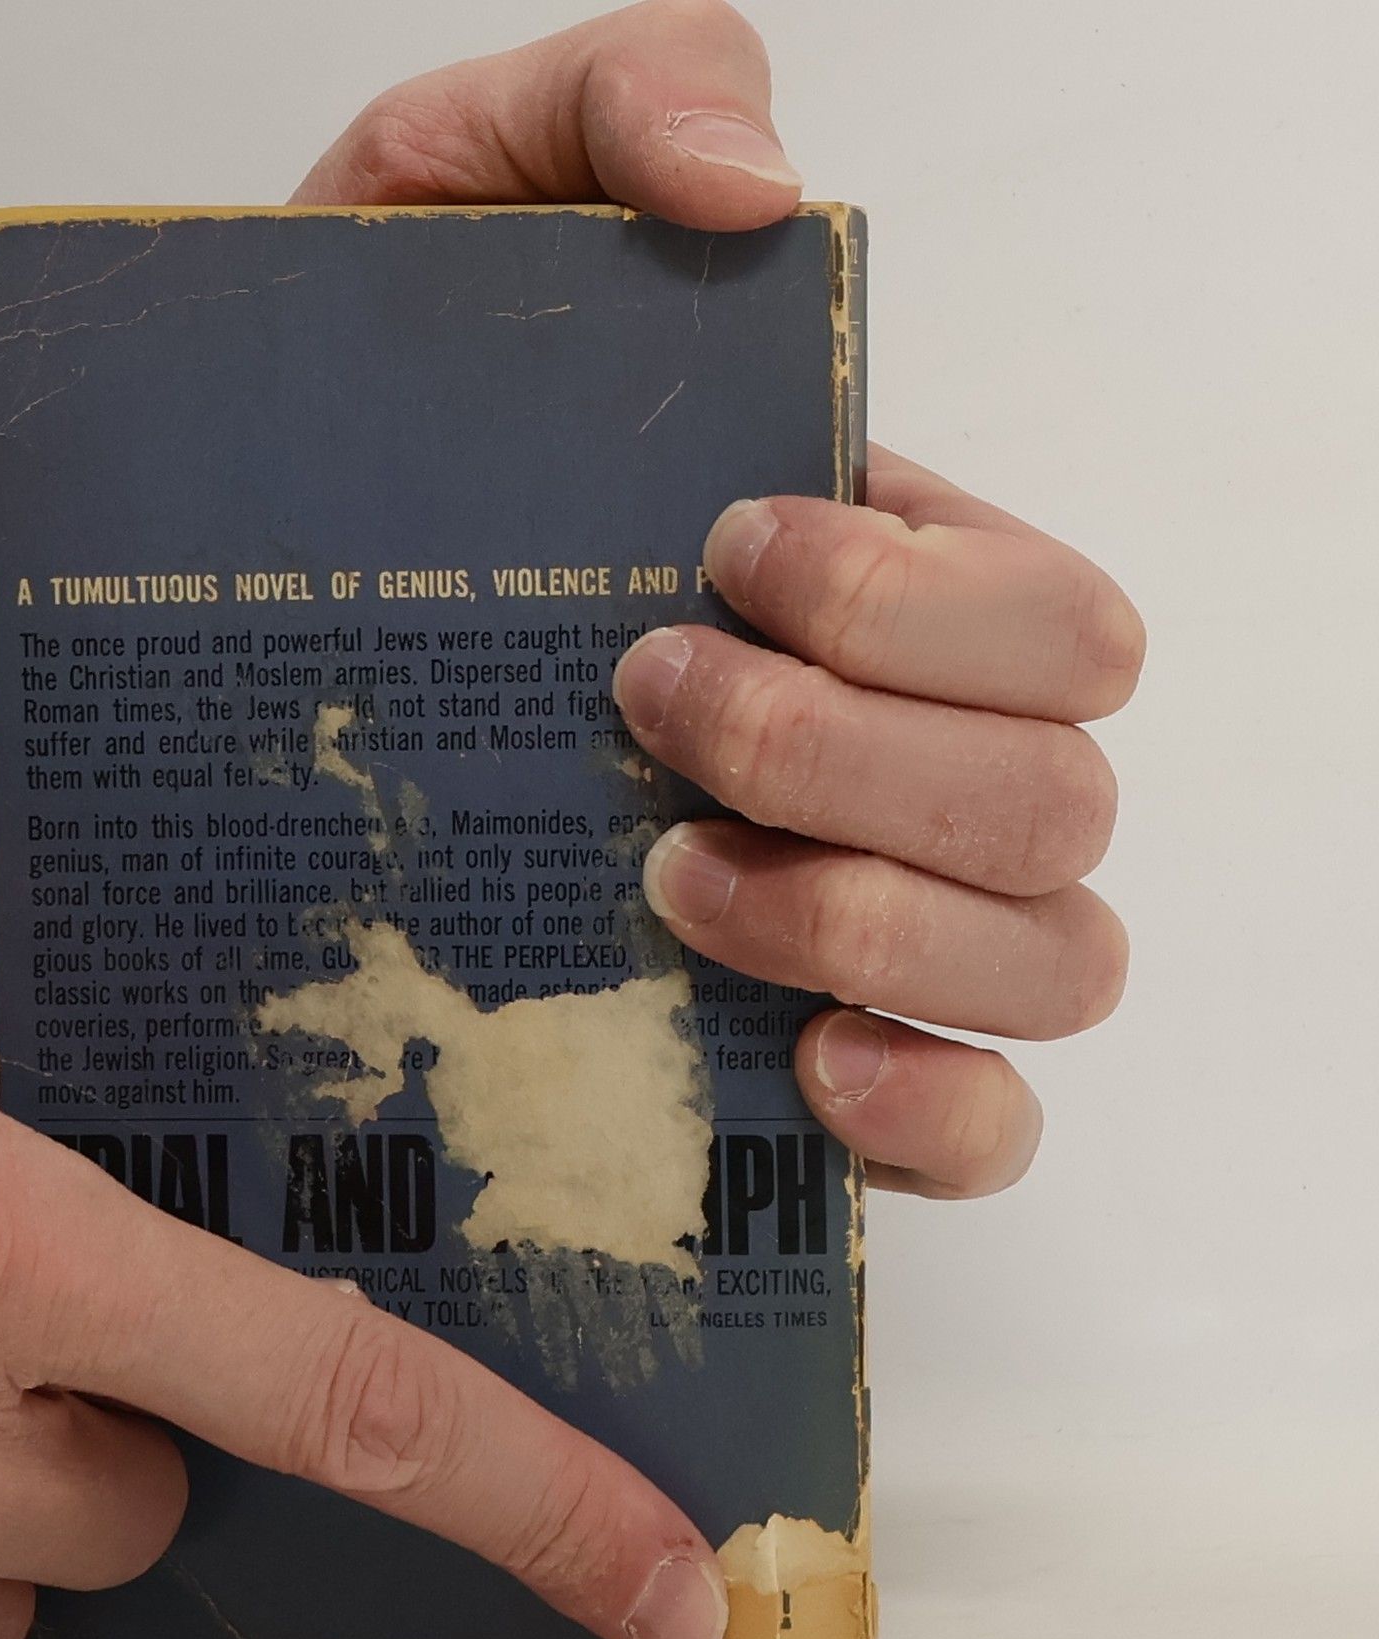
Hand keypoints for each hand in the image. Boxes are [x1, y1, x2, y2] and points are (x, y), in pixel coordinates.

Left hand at [618, 458, 1139, 1196]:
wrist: (641, 792)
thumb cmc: (672, 652)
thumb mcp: (693, 552)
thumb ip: (710, 504)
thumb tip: (664, 442)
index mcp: (1017, 659)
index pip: (1062, 634)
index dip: (899, 596)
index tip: (726, 549)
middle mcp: (1042, 808)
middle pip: (1045, 804)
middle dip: (825, 750)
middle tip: (651, 696)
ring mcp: (1008, 959)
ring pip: (1052, 965)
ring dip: (850, 917)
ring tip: (671, 875)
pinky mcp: (949, 1097)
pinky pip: (1002, 1131)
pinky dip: (923, 1109)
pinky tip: (809, 1059)